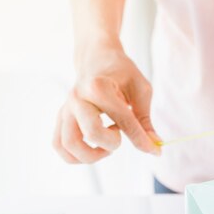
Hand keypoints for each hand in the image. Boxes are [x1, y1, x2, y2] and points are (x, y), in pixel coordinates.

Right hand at [53, 43, 160, 163]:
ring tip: (106, 146)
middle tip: (119, 135)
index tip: (155, 150)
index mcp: (100, 87)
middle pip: (92, 133)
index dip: (142, 140)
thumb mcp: (141, 90)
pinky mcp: (61, 116)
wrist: (97, 58)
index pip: (123, 121)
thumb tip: (154, 146)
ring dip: (91, 155)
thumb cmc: (122, 73)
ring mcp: (66, 108)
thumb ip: (145, 120)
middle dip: (112, 143)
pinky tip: (93, 150)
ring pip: (69, 144)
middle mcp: (78, 97)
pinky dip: (74, 156)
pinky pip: (59, 145)